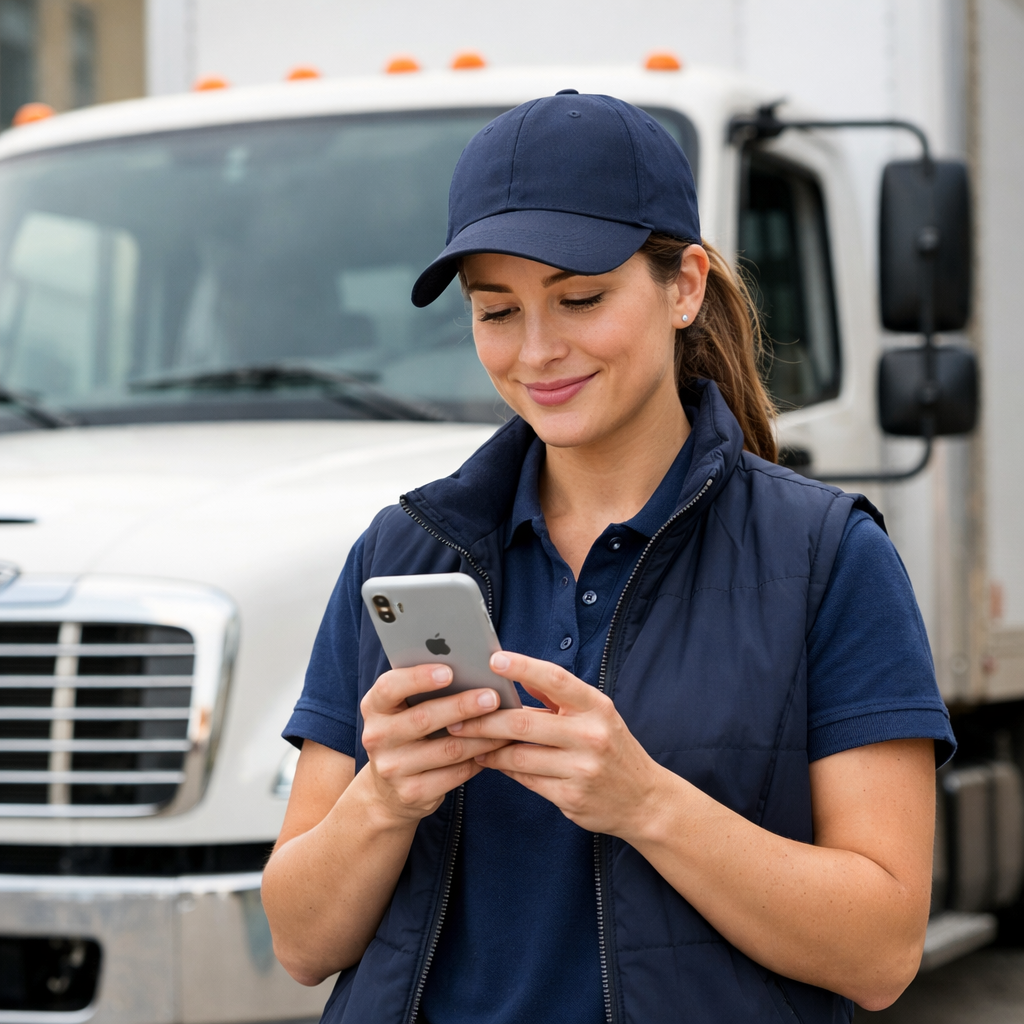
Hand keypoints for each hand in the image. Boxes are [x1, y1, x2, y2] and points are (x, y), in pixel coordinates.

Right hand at [359, 664, 509, 824]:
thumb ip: (424, 690)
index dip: (418, 678)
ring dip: (481, 735)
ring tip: (505, 723)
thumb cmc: (408, 734)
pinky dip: (480, 759)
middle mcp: (377, 737)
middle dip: (462, 706)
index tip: (449, 671)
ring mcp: (392, 769)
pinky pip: (455, 774)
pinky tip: (496, 748)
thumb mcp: (403, 710)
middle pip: (423, 718)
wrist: (387, 790)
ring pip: (447, 748)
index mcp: (374, 707)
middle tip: (492, 696)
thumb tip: (471, 670)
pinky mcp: (412, 793)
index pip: (389, 687)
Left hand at [451, 652, 666, 837]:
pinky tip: (490, 761)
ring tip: (466, 740)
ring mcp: (581, 769)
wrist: (644, 800)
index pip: (556, 679)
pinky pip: (526, 780)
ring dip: (488, 748)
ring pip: (519, 756)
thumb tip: (520, 674)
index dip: (524, 667)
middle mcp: (591, 736)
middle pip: (524, 723)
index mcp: (596, 707)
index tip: (494, 659)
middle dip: (485, 720)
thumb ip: (559, 696)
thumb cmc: (613, 748)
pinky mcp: (571, 797)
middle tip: (456, 717)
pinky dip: (504, 769)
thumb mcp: (597, 714)